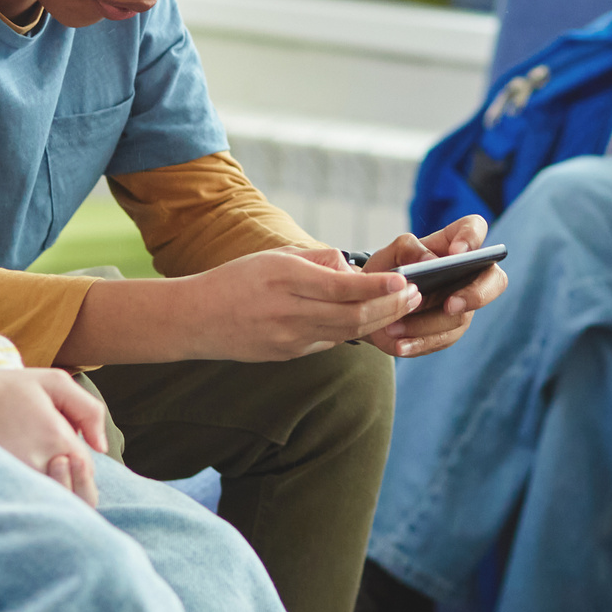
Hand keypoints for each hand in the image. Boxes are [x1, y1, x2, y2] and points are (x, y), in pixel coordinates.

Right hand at [0, 364, 107, 505]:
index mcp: (56, 438)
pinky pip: (29, 502)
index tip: (67, 451)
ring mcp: (18, 475)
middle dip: (76, 488)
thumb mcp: (56, 382)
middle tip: (58, 465)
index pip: (86, 470)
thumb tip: (101, 447)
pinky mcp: (1, 482)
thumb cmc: (11, 387)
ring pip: (52, 504)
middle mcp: (38, 462)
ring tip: (42, 471)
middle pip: (74, 499)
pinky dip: (35, 497)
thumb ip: (89, 411)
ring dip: (55, 494)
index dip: (82, 465)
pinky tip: (29, 477)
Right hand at [186, 247, 422, 360]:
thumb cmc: (236, 279)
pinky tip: (371, 319)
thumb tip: (353, 271)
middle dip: (391, 306)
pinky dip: (353, 330)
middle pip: (354, 316)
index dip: (380, 287)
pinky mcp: (288, 355)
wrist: (195, 320)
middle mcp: (289, 312)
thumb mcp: (274, 257)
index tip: (405, 280)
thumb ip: (316, 261)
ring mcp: (289, 339)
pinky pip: (330, 341)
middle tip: (416, 294)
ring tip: (403, 306)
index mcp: (286, 279)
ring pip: (347, 332)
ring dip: (380, 320)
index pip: (344, 288)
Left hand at [358, 215, 509, 357]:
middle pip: (495, 280)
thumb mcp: (389, 255)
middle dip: (475, 295)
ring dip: (427, 323)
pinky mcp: (452, 329)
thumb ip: (406, 249)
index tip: (457, 253)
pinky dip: (420, 342)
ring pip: (460, 317)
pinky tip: (400, 344)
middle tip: (449, 305)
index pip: (475, 228)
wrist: (375, 305)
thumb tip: (428, 262)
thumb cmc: (388, 271)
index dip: (472, 238)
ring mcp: (464, 303)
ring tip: (395, 327)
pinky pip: (444, 339)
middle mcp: (468, 273)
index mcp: (453, 243)